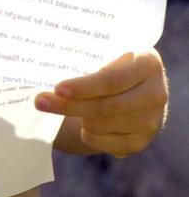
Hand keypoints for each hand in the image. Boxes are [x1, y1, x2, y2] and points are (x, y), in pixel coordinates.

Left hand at [35, 50, 167, 156]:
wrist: (133, 86)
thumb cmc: (111, 64)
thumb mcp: (108, 54)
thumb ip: (89, 60)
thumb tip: (47, 72)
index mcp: (147, 62)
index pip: (111, 80)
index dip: (83, 87)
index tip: (57, 88)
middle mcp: (156, 92)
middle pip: (105, 106)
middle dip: (68, 106)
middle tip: (40, 102)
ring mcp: (152, 120)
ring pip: (101, 125)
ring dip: (81, 119)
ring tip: (76, 107)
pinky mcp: (142, 141)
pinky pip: (106, 143)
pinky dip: (90, 135)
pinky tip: (86, 126)